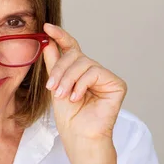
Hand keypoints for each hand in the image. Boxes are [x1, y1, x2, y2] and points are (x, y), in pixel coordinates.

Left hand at [42, 23, 126, 142]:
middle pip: (75, 55)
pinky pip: (95, 72)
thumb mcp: (55, 86)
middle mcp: (93, 70)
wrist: (79, 136)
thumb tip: (48, 42)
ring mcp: (105, 76)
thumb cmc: (69, 117)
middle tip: (51, 87)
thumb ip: (54, 64)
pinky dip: (82, 84)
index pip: (70, 47)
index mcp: (78, 70)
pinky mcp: (116, 84)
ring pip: (84, 63)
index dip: (60, 35)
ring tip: (63, 95)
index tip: (47, 27)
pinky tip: (77, 97)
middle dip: (60, 69)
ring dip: (69, 79)